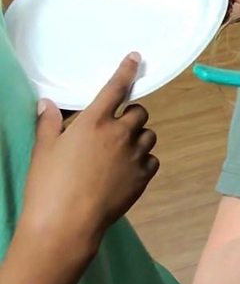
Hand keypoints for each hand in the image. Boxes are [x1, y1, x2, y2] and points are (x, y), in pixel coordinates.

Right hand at [21, 54, 158, 255]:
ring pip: (148, 135)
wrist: (66, 224)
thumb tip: (47, 103)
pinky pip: (152, 160)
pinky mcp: (144, 177)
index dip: (126, 71)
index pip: (116, 88)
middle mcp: (120, 133)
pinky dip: (143, 161)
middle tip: (114, 128)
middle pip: (140, 112)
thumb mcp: (44, 149)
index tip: (136, 59)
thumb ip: (49, 123)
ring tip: (118, 152)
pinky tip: (126, 170)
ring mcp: (135, 155)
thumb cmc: (49, 184)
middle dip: (130, 115)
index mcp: (94, 121)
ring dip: (138, 138)